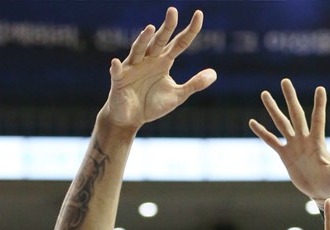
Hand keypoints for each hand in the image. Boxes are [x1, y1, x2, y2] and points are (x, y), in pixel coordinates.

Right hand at [104, 7, 215, 130]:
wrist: (131, 118)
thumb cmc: (152, 104)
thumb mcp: (177, 95)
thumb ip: (194, 84)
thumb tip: (214, 74)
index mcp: (163, 61)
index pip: (179, 43)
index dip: (190, 31)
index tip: (199, 14)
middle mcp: (149, 59)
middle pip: (160, 41)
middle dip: (166, 27)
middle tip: (173, 11)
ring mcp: (133, 67)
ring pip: (138, 50)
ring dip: (143, 40)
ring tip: (150, 29)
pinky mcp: (119, 80)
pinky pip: (117, 72)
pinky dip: (115, 68)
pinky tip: (115, 63)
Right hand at [249, 79, 329, 203]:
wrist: (321, 190)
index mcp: (317, 141)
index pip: (318, 119)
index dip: (319, 105)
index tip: (320, 88)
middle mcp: (304, 139)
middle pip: (296, 114)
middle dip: (291, 98)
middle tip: (285, 80)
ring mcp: (293, 145)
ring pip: (281, 123)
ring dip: (273, 109)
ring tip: (264, 94)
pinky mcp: (285, 155)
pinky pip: (272, 141)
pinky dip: (262, 133)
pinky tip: (252, 122)